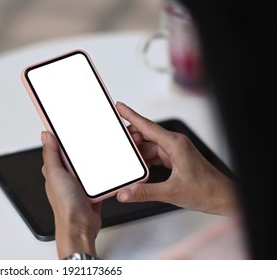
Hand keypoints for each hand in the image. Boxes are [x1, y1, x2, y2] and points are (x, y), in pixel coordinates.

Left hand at [41, 131, 100, 258]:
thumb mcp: (55, 174)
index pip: (57, 147)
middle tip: (91, 133)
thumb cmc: (65, 205)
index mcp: (55, 169)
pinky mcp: (92, 190)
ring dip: (94, 158)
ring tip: (102, 147)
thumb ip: (50, 154)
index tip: (70, 123)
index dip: (62, 136)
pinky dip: (104, 172)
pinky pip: (99, 177)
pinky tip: (109, 166)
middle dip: (82, 145)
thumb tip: (45, 134)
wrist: (80, 227)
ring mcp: (80, 182)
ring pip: (89, 164)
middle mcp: (66, 175)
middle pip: (75, 154)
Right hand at [115, 102, 236, 215]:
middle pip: (146, 135)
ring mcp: (174, 151)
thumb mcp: (171, 192)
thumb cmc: (206, 190)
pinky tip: (138, 168)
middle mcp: (175, 144)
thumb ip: (145, 192)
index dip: (131, 115)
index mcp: (175, 144)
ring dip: (137, 153)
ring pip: (148, 146)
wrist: (222, 197)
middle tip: (117, 145)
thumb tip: (125, 193)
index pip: (147, 126)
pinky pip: (154, 155)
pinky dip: (144, 160)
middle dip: (131, 139)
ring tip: (126, 161)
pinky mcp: (174, 159)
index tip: (119, 107)